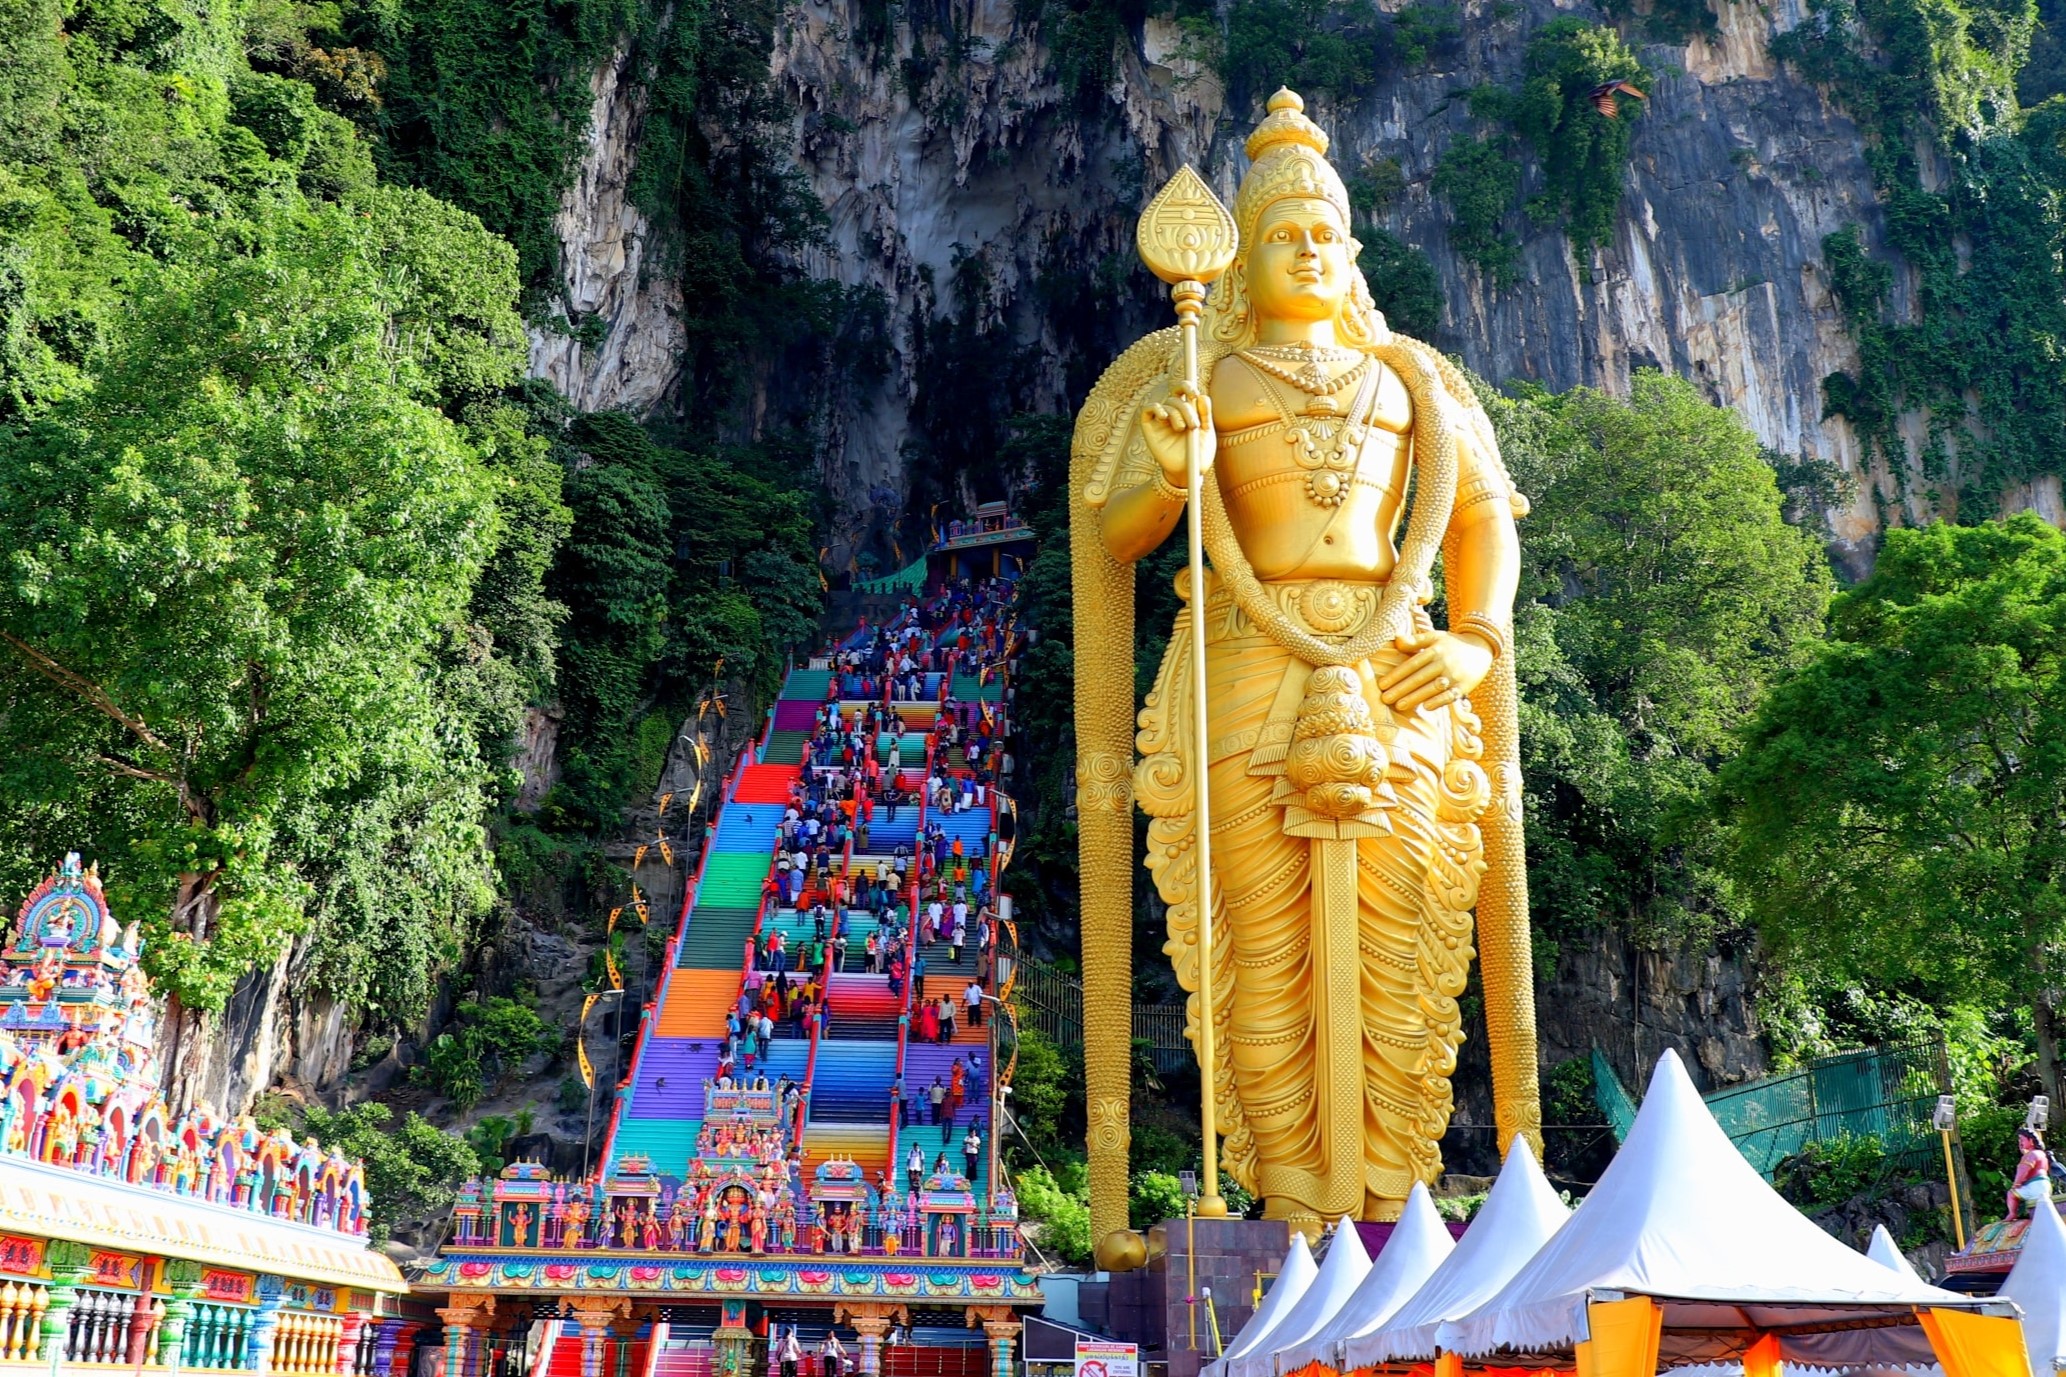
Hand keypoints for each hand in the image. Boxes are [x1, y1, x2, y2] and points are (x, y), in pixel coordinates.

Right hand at [1141, 382, 1214, 486]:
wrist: (1188, 472)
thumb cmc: (1199, 454)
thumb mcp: (1207, 433)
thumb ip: (1205, 414)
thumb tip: (1202, 396)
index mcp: (1188, 411)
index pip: (1183, 390)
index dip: (1187, 386)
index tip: (1195, 394)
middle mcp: (1174, 413)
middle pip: (1176, 397)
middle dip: (1186, 409)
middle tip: (1193, 425)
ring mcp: (1161, 420)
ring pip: (1166, 404)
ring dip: (1176, 414)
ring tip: (1182, 429)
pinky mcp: (1150, 428)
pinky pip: (1147, 409)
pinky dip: (1156, 408)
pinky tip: (1164, 417)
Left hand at [1378, 630, 1493, 711]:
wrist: (1482, 647)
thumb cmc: (1452, 644)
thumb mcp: (1435, 637)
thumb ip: (1415, 640)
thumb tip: (1395, 640)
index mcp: (1434, 650)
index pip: (1412, 664)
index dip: (1396, 675)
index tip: (1382, 685)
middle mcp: (1444, 662)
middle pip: (1419, 677)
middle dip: (1401, 689)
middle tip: (1385, 699)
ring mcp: (1455, 674)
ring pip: (1432, 688)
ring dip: (1415, 697)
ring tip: (1399, 705)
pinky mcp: (1465, 686)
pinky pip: (1451, 695)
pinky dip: (1439, 701)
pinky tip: (1426, 707)